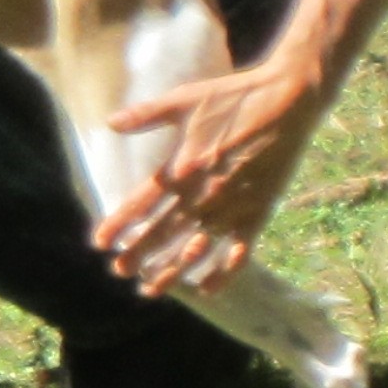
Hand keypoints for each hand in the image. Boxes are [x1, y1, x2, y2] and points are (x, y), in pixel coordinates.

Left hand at [93, 57, 331, 295]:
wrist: (288, 101)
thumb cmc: (233, 97)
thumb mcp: (185, 99)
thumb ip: (147, 115)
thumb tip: (111, 123)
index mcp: (182, 165)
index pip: (142, 202)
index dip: (119, 223)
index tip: (99, 243)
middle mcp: (203, 192)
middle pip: (164, 230)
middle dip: (139, 253)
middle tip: (119, 271)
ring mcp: (232, 205)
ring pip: (196, 248)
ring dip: (172, 270)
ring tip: (151, 289)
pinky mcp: (258, 212)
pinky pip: (238, 251)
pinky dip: (223, 272)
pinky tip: (207, 290)